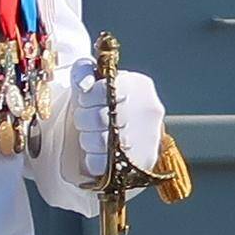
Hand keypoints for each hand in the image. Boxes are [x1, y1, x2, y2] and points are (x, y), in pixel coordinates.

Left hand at [72, 64, 167, 184]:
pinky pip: (104, 164)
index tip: (85, 100)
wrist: (121, 129)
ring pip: (102, 142)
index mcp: (139, 85)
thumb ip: (84, 71)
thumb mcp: (93, 79)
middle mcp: (150, 110)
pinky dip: (94, 159)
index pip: (105, 90)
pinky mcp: (142, 162)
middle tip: (86, 120)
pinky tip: (98, 152)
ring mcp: (150, 138)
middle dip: (84, 120)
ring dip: (88, 140)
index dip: (86, 98)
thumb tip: (84, 85)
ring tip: (93, 136)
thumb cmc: (102, 103)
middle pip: (101, 118)